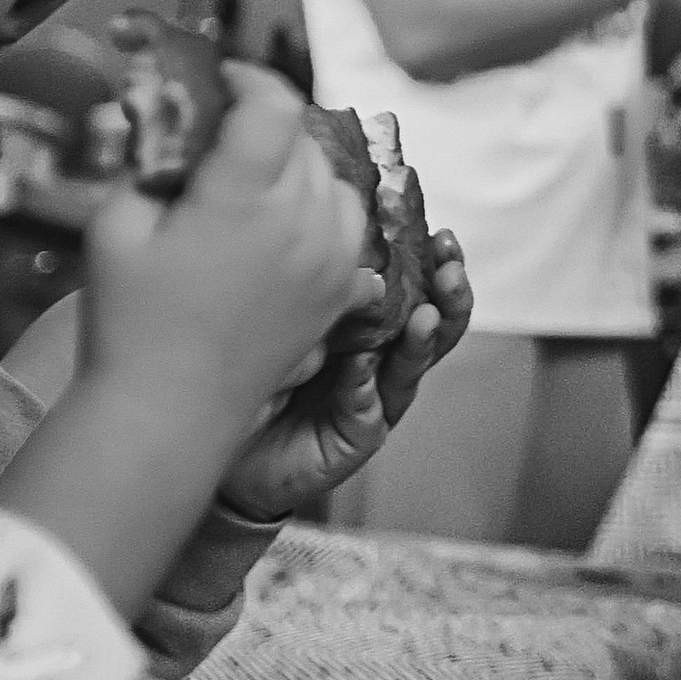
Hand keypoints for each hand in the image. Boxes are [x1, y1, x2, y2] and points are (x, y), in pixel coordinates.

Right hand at [79, 65, 366, 445]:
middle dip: (264, 124)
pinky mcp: (342, 289)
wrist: (169, 410)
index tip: (222, 80)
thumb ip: (150, 161)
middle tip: (221, 136)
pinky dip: (321, 210)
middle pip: (302, 137)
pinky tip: (281, 224)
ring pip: (333, 177)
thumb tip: (174, 117)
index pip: (273, 103)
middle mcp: (302, 223)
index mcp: (244, 200)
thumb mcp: (116, 225)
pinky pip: (349, 224)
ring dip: (298, 166)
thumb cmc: (129, 320)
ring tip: (251, 184)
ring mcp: (332, 258)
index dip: (248, 78)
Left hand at [221, 226, 474, 519]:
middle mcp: (382, 362)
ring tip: (427, 316)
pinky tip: (360, 366)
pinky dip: (363, 387)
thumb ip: (328, 294)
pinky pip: (368, 412)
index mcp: (374, 327)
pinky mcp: (357, 438)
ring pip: (410, 369)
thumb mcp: (294, 319)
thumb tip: (351, 252)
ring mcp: (375, 401)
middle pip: (433, 329)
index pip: (418, 291)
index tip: (443, 237)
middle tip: (450, 270)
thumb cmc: (261, 372)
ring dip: (421, 340)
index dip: (435, 265)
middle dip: (449, 297)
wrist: (230, 442)